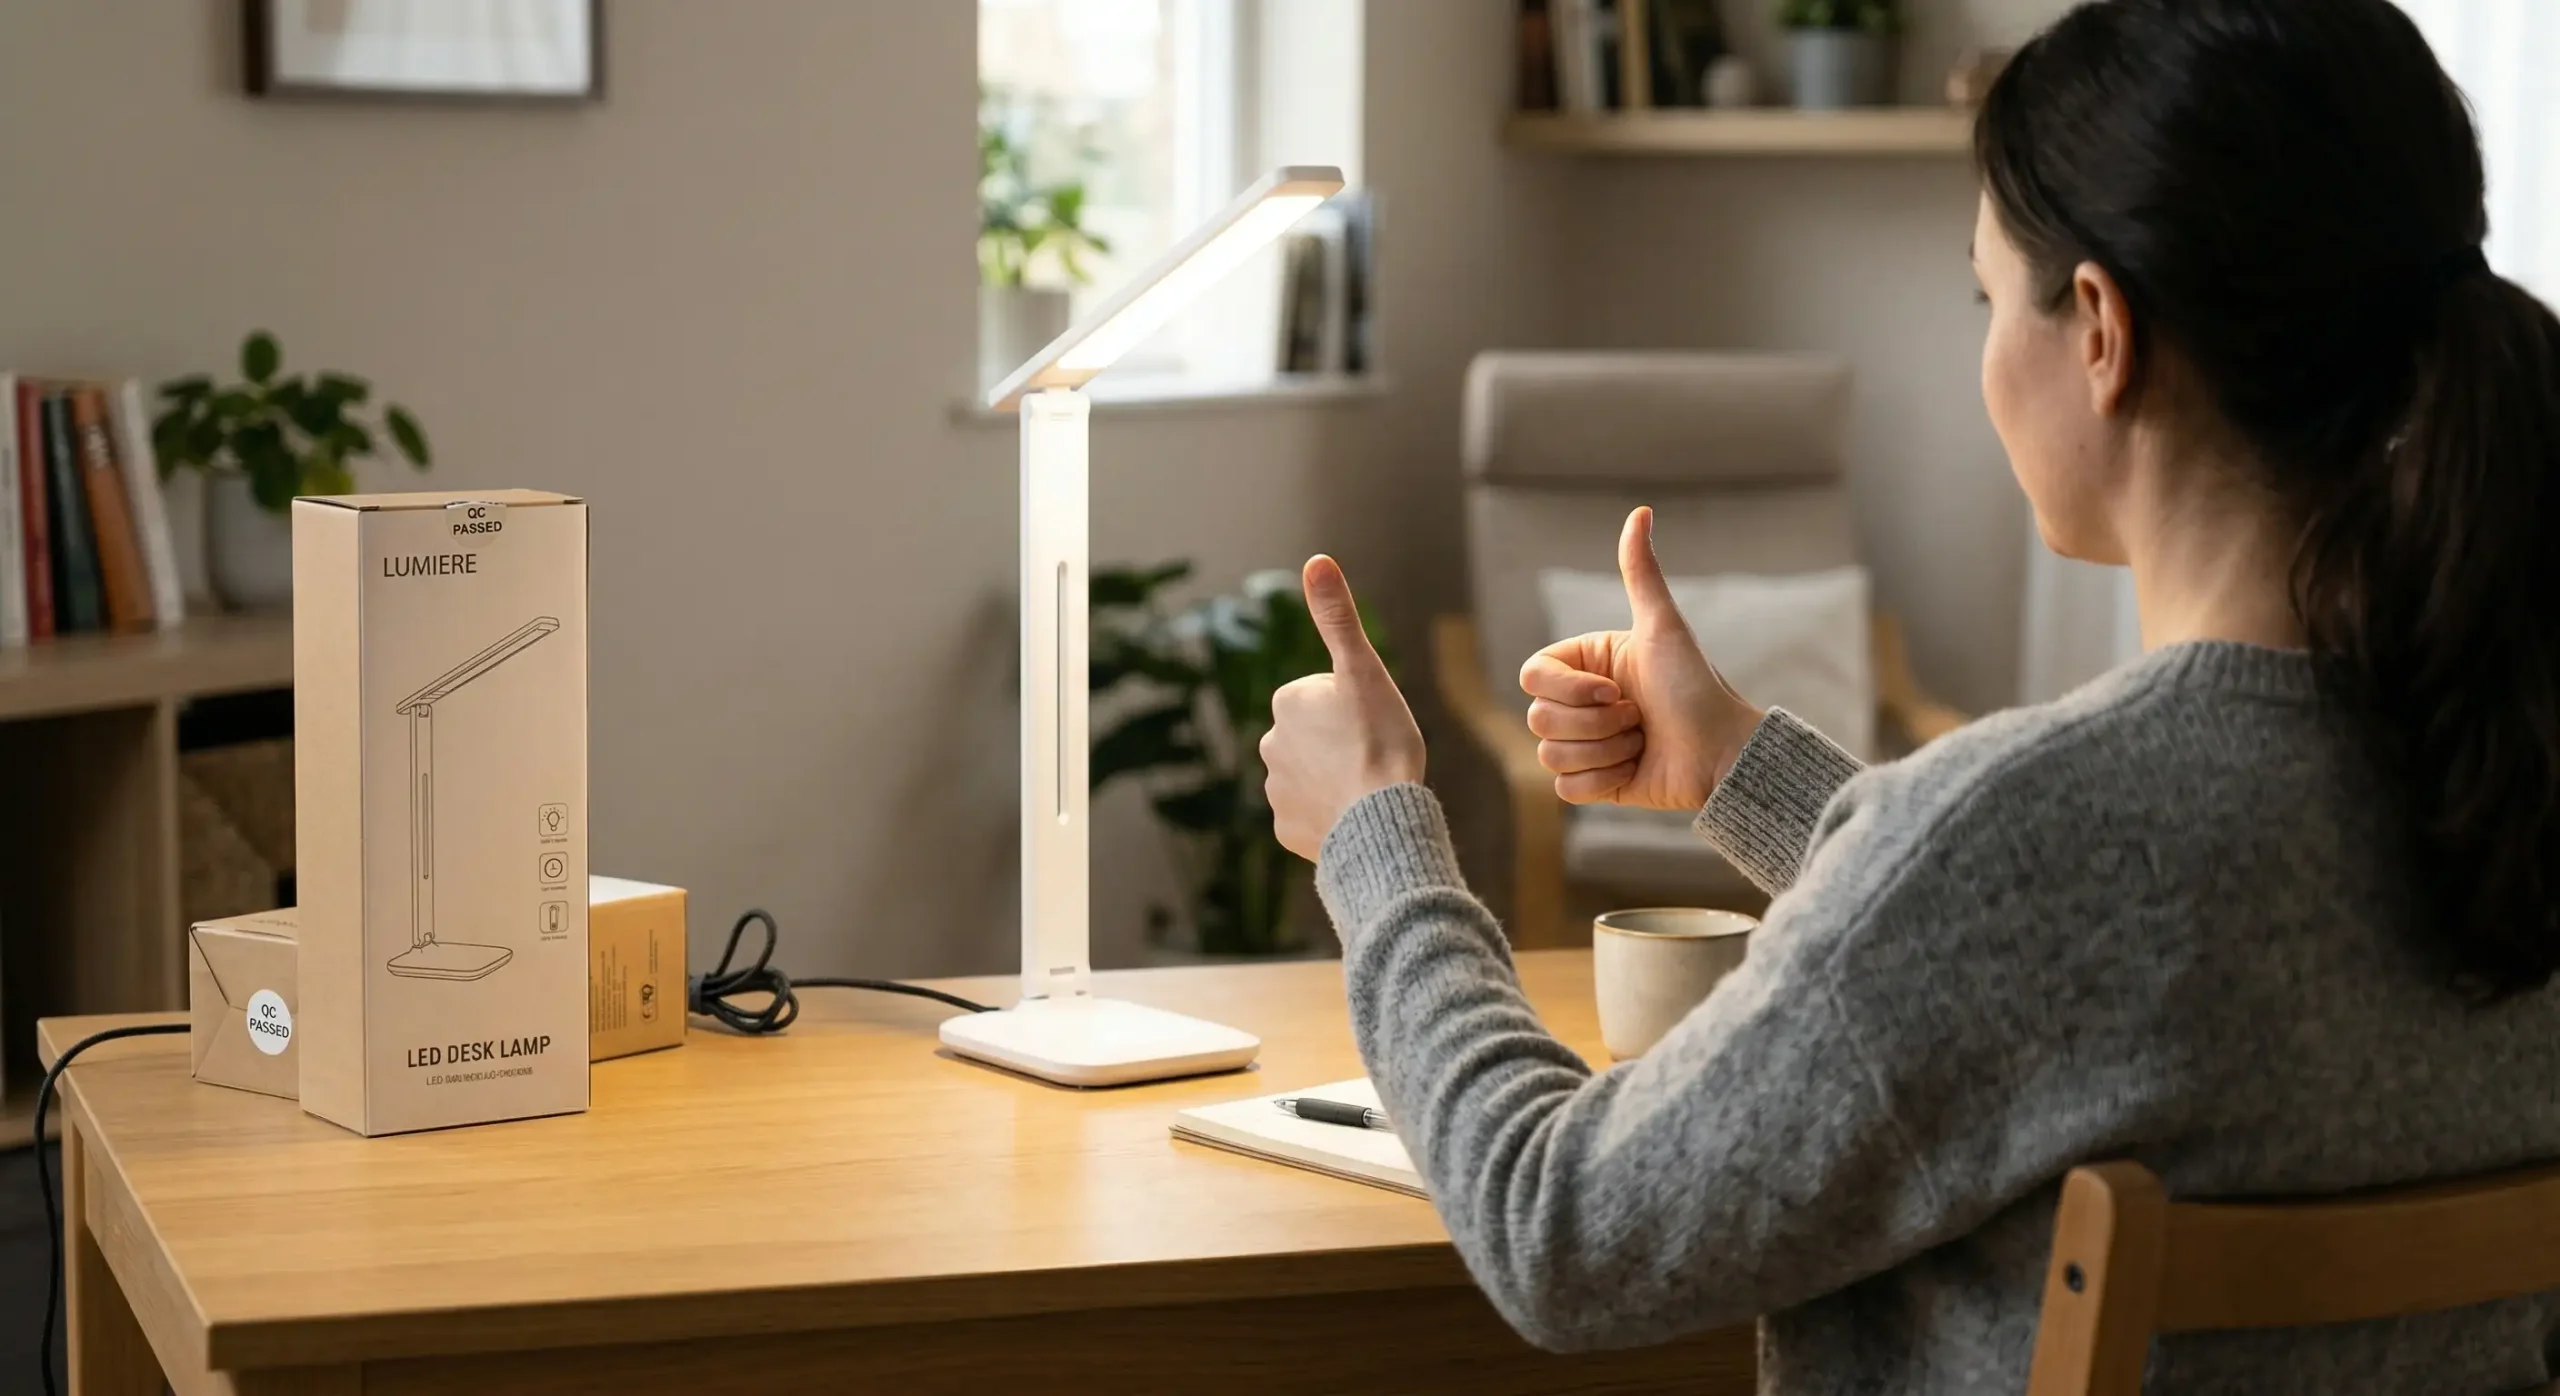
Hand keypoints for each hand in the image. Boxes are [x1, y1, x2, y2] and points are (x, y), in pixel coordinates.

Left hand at [1261, 556, 1425, 860]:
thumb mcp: (1363, 670)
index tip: (1372, 722)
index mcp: (1286, 702)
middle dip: (1341, 742)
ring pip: (1311, 775)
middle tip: (1373, 754)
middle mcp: (1270, 744)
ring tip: (1366, 788)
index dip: (1355, 706)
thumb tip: (1316, 561)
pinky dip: (1329, 814)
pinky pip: (1309, 814)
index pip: (1323, 695)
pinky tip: (1353, 814)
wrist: (1380, 822)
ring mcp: (1275, 791)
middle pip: (1315, 735)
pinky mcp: (1284, 830)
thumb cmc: (1379, 742)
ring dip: (1335, 779)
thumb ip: (1337, 617)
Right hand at [1519, 506, 1763, 810]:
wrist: (1723, 753)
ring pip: (1548, 755)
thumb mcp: (1663, 627)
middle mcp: (1579, 703)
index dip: (1569, 690)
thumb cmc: (1696, 687)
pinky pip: (1565, 790)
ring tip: (1642, 743)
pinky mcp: (1593, 784)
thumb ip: (1641, 573)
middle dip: (1595, 724)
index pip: (1532, 676)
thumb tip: (1641, 511)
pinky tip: (1635, 769)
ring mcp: (1584, 745)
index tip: (1614, 690)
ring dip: (1605, 752)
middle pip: (1537, 719)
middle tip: (1638, 717)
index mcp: (1584, 665)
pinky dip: (1603, 781)